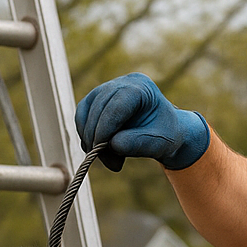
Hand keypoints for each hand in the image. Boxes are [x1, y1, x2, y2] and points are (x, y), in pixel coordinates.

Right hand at [74, 73, 209, 171]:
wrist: (163, 132)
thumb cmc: (164, 135)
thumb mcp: (160, 143)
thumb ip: (139, 144)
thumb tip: (112, 144)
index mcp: (141, 87)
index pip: (116, 104)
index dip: (105, 127)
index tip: (100, 149)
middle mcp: (122, 83)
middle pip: (99, 107)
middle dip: (98, 137)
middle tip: (111, 163)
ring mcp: (106, 89)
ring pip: (86, 112)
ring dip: (90, 139)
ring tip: (110, 159)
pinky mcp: (95, 101)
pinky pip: (82, 117)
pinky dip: (86, 136)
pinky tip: (100, 151)